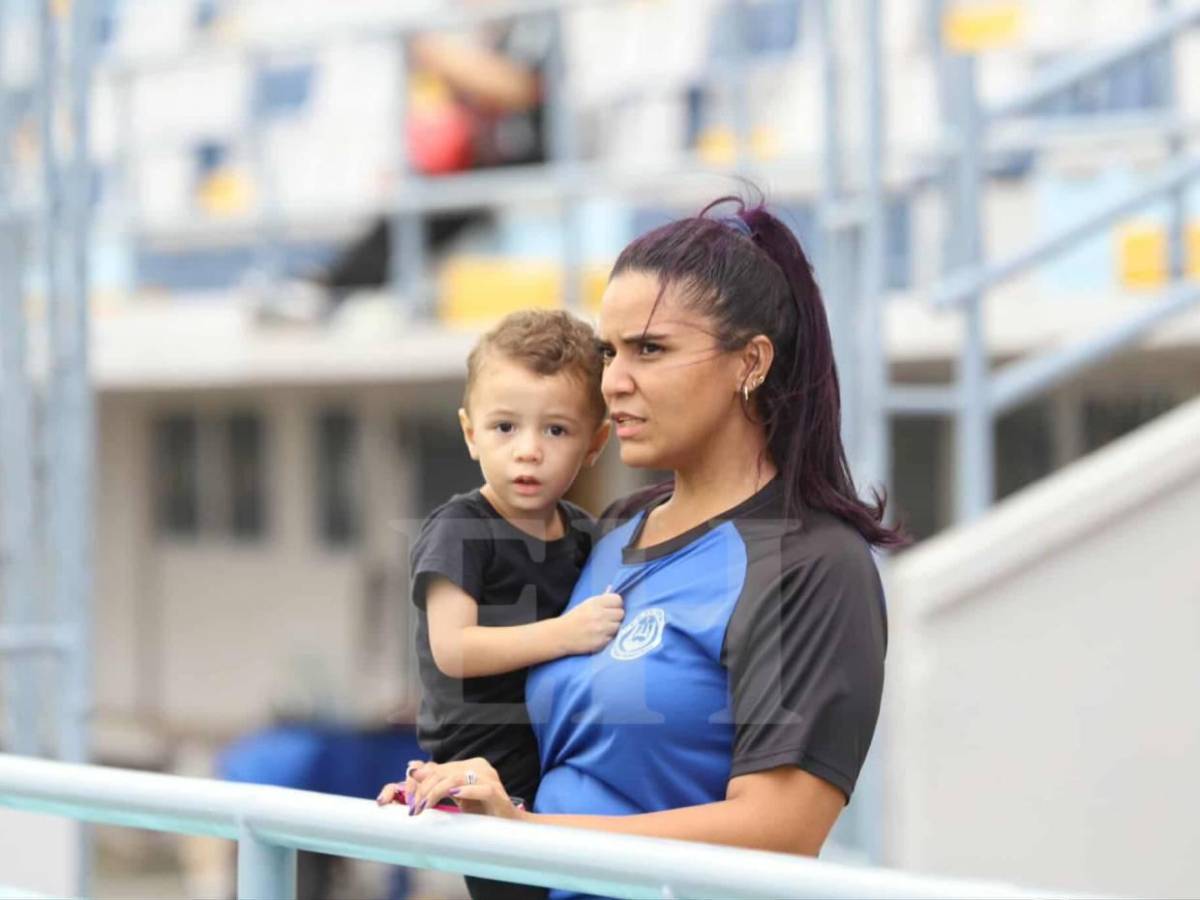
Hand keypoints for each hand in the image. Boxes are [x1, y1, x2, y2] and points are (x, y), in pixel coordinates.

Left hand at [377, 757, 523, 820]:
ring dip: (436, 792)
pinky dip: (466, 791)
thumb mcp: (455, 796)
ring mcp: (489, 778)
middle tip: (414, 808)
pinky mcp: (497, 793)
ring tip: (424, 806)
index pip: (437, 768)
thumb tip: (412, 768)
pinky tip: (454, 795)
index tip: (409, 799)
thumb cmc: (481, 811)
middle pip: (443, 773)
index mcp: (469, 765)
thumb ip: (437, 782)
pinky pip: (481, 788)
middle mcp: (479, 767)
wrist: (508, 827)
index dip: (420, 781)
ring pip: (456, 778)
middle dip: (424, 789)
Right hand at [558, 591, 623, 654]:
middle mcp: (599, 614)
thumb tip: (612, 589)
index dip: (616, 605)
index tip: (611, 609)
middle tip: (608, 620)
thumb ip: (601, 598)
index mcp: (595, 602)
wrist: (560, 635)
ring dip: (613, 628)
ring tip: (603, 629)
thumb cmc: (574, 618)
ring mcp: (601, 629)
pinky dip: (608, 638)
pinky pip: (613, 638)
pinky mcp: (601, 642)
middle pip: (621, 613)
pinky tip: (600, 637)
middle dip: (616, 617)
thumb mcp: (586, 604)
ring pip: (618, 626)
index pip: (618, 599)